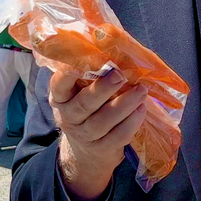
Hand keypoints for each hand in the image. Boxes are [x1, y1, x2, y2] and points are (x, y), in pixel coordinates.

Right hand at [51, 69, 147, 200]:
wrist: (87, 150)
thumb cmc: (88, 108)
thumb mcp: (79, 93)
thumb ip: (89, 75)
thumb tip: (112, 49)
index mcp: (61, 98)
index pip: (59, 85)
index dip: (67, 74)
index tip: (81, 62)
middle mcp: (69, 117)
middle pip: (85, 104)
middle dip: (103, 88)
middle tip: (120, 75)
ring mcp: (85, 135)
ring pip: (104, 120)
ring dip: (125, 104)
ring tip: (141, 90)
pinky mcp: (102, 148)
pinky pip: (118, 135)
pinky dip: (132, 122)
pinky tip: (141, 109)